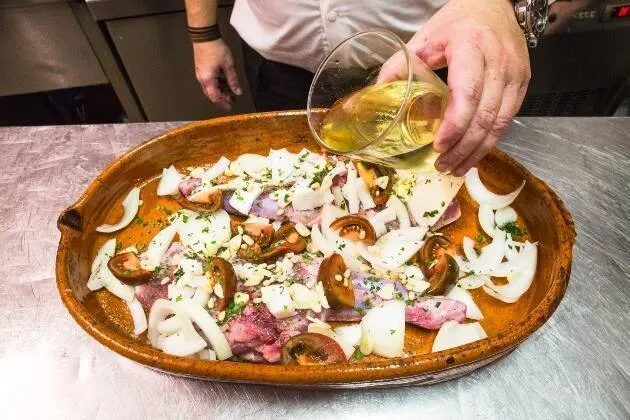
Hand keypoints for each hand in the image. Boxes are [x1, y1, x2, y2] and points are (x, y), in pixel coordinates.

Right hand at [193, 39, 241, 109]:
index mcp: (207, 80)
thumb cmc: (216, 49)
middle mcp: (202, 79)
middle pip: (212, 94)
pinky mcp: (202, 69)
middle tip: (232, 100)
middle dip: (222, 98)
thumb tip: (238, 92)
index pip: (215, 97)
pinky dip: (218, 83)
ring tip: (231, 91)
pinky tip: (226, 82)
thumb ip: (233, 80)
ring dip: (221, 90)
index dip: (223, 103)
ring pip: (211, 87)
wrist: (205, 36)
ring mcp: (201, 74)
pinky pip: (210, 80)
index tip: (230, 107)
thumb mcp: (228, 66)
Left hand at [408, 0, 530, 175]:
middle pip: (485, 116)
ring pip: (499, 123)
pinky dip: (489, 141)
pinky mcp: (523, 83)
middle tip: (443, 165)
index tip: (438, 145)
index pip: (467, 93)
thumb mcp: (424, 38)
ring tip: (456, 167)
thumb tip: (376, 92)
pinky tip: (473, 153)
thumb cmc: (458, 21)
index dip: (455, 124)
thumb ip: (399, 64)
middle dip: (463, 147)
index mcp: (471, 46)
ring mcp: (515, 74)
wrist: (494, 5)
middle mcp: (499, 61)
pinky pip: (508, 120)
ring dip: (477, 150)